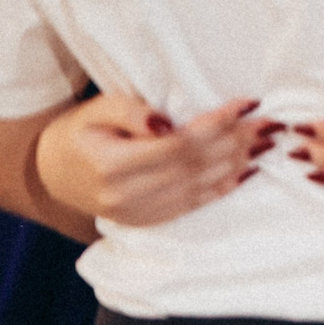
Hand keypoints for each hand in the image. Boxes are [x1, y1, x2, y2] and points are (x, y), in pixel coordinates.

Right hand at [36, 92, 272, 226]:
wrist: (53, 171)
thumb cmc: (82, 131)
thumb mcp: (100, 109)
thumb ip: (133, 112)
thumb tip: (167, 123)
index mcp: (111, 165)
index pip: (178, 144)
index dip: (217, 124)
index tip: (249, 104)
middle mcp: (125, 195)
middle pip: (194, 166)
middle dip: (236, 141)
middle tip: (269, 123)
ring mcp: (136, 213)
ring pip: (197, 187)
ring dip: (236, 164)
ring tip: (266, 143)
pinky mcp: (146, 221)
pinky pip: (190, 206)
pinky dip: (221, 188)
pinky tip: (246, 172)